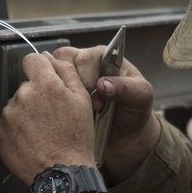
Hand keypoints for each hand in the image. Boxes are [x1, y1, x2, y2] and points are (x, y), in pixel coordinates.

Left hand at [0, 52, 96, 184]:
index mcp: (44, 84)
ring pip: (17, 106)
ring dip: (27, 113)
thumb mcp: (82, 100)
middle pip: (26, 86)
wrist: (62, 173)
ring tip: (43, 131)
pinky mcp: (1, 133)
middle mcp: (22, 96)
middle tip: (52, 115)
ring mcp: (9, 115)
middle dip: (37, 95)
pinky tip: (34, 140)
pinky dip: (19, 130)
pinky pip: (9, 124)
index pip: (32, 60)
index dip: (40, 67)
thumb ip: (66, 72)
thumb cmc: (75, 139)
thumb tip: (51, 57)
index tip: (45, 78)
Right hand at [53, 46, 160, 182]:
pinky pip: (50, 91)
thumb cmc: (135, 110)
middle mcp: (86, 64)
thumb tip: (103, 84)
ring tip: (80, 109)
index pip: (88, 56)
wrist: (127, 136)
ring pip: (54, 73)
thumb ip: (126, 88)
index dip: (89, 75)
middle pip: (65, 60)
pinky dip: (56, 101)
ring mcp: (71, 79)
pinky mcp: (62, 95)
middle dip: (75, 83)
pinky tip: (68, 113)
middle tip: (91, 104)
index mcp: (105, 58)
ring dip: (64, 91)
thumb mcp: (141, 96)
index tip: (98, 94)